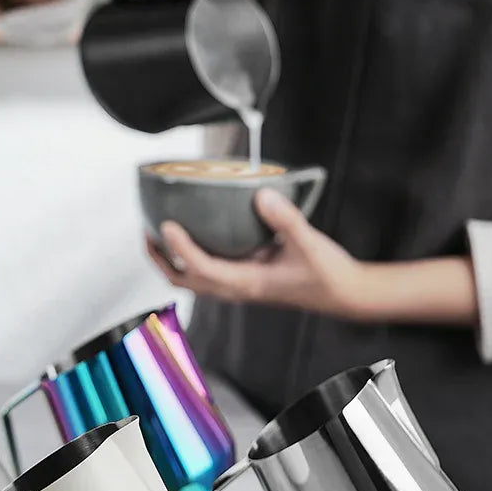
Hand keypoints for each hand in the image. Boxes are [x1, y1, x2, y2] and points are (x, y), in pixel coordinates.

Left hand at [147, 189, 478, 325]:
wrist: (343, 295)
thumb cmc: (327, 275)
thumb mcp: (309, 244)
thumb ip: (286, 220)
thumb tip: (262, 195)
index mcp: (247, 283)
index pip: (200, 268)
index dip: (179, 247)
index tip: (166, 224)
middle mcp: (236, 289)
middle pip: (183, 280)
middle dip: (161, 259)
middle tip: (147, 231)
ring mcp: (239, 287)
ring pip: (192, 279)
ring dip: (171, 260)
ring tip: (159, 234)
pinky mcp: (245, 281)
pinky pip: (206, 273)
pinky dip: (190, 258)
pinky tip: (193, 237)